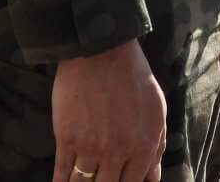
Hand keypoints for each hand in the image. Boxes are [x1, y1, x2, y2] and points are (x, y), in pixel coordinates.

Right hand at [51, 40, 165, 181]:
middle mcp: (117, 153)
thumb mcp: (156, 109)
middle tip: (101, 178)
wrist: (101, 51)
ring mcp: (90, 149)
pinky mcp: (66, 140)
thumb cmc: (133, 76)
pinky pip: (62, 173)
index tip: (118, 180)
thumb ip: (157, 146)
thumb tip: (153, 177)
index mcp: (143, 147)